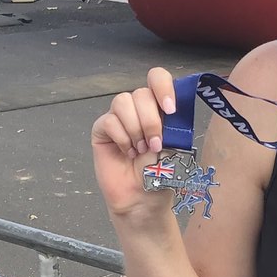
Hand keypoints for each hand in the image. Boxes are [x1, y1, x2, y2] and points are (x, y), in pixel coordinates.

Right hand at [91, 68, 182, 222]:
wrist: (143, 198)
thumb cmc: (160, 174)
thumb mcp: (175, 145)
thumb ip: (172, 122)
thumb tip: (169, 106)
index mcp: (158, 106)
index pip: (157, 78)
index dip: (163, 87)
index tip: (170, 109)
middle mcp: (138, 108)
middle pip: (141, 93)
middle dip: (151, 120)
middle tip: (155, 145)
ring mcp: (119, 117)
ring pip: (122, 102)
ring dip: (135, 128)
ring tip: (140, 150)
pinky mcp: (102, 129)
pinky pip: (109, 121)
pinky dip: (121, 137)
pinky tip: (127, 152)